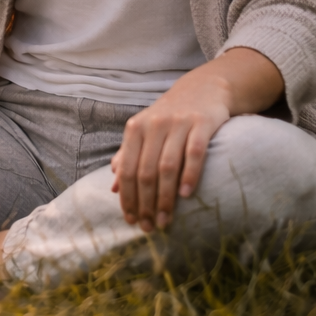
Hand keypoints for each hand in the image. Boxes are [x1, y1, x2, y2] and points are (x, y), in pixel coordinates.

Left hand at [110, 48, 283, 231]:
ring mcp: (178, 123)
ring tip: (166, 220)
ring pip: (167, 166)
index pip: (126, 169)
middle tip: (150, 227)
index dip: (127, 197)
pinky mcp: (201, 123)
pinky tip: (186, 196)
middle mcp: (154, 124)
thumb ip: (128, 157)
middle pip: (145, 171)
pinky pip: (194, 153)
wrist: (203, 88)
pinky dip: (189, 176)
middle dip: (146, 204)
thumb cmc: (169, 116)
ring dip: (165, 198)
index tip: (131, 220)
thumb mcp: (143, 131)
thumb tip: (112, 188)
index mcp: (135, 128)